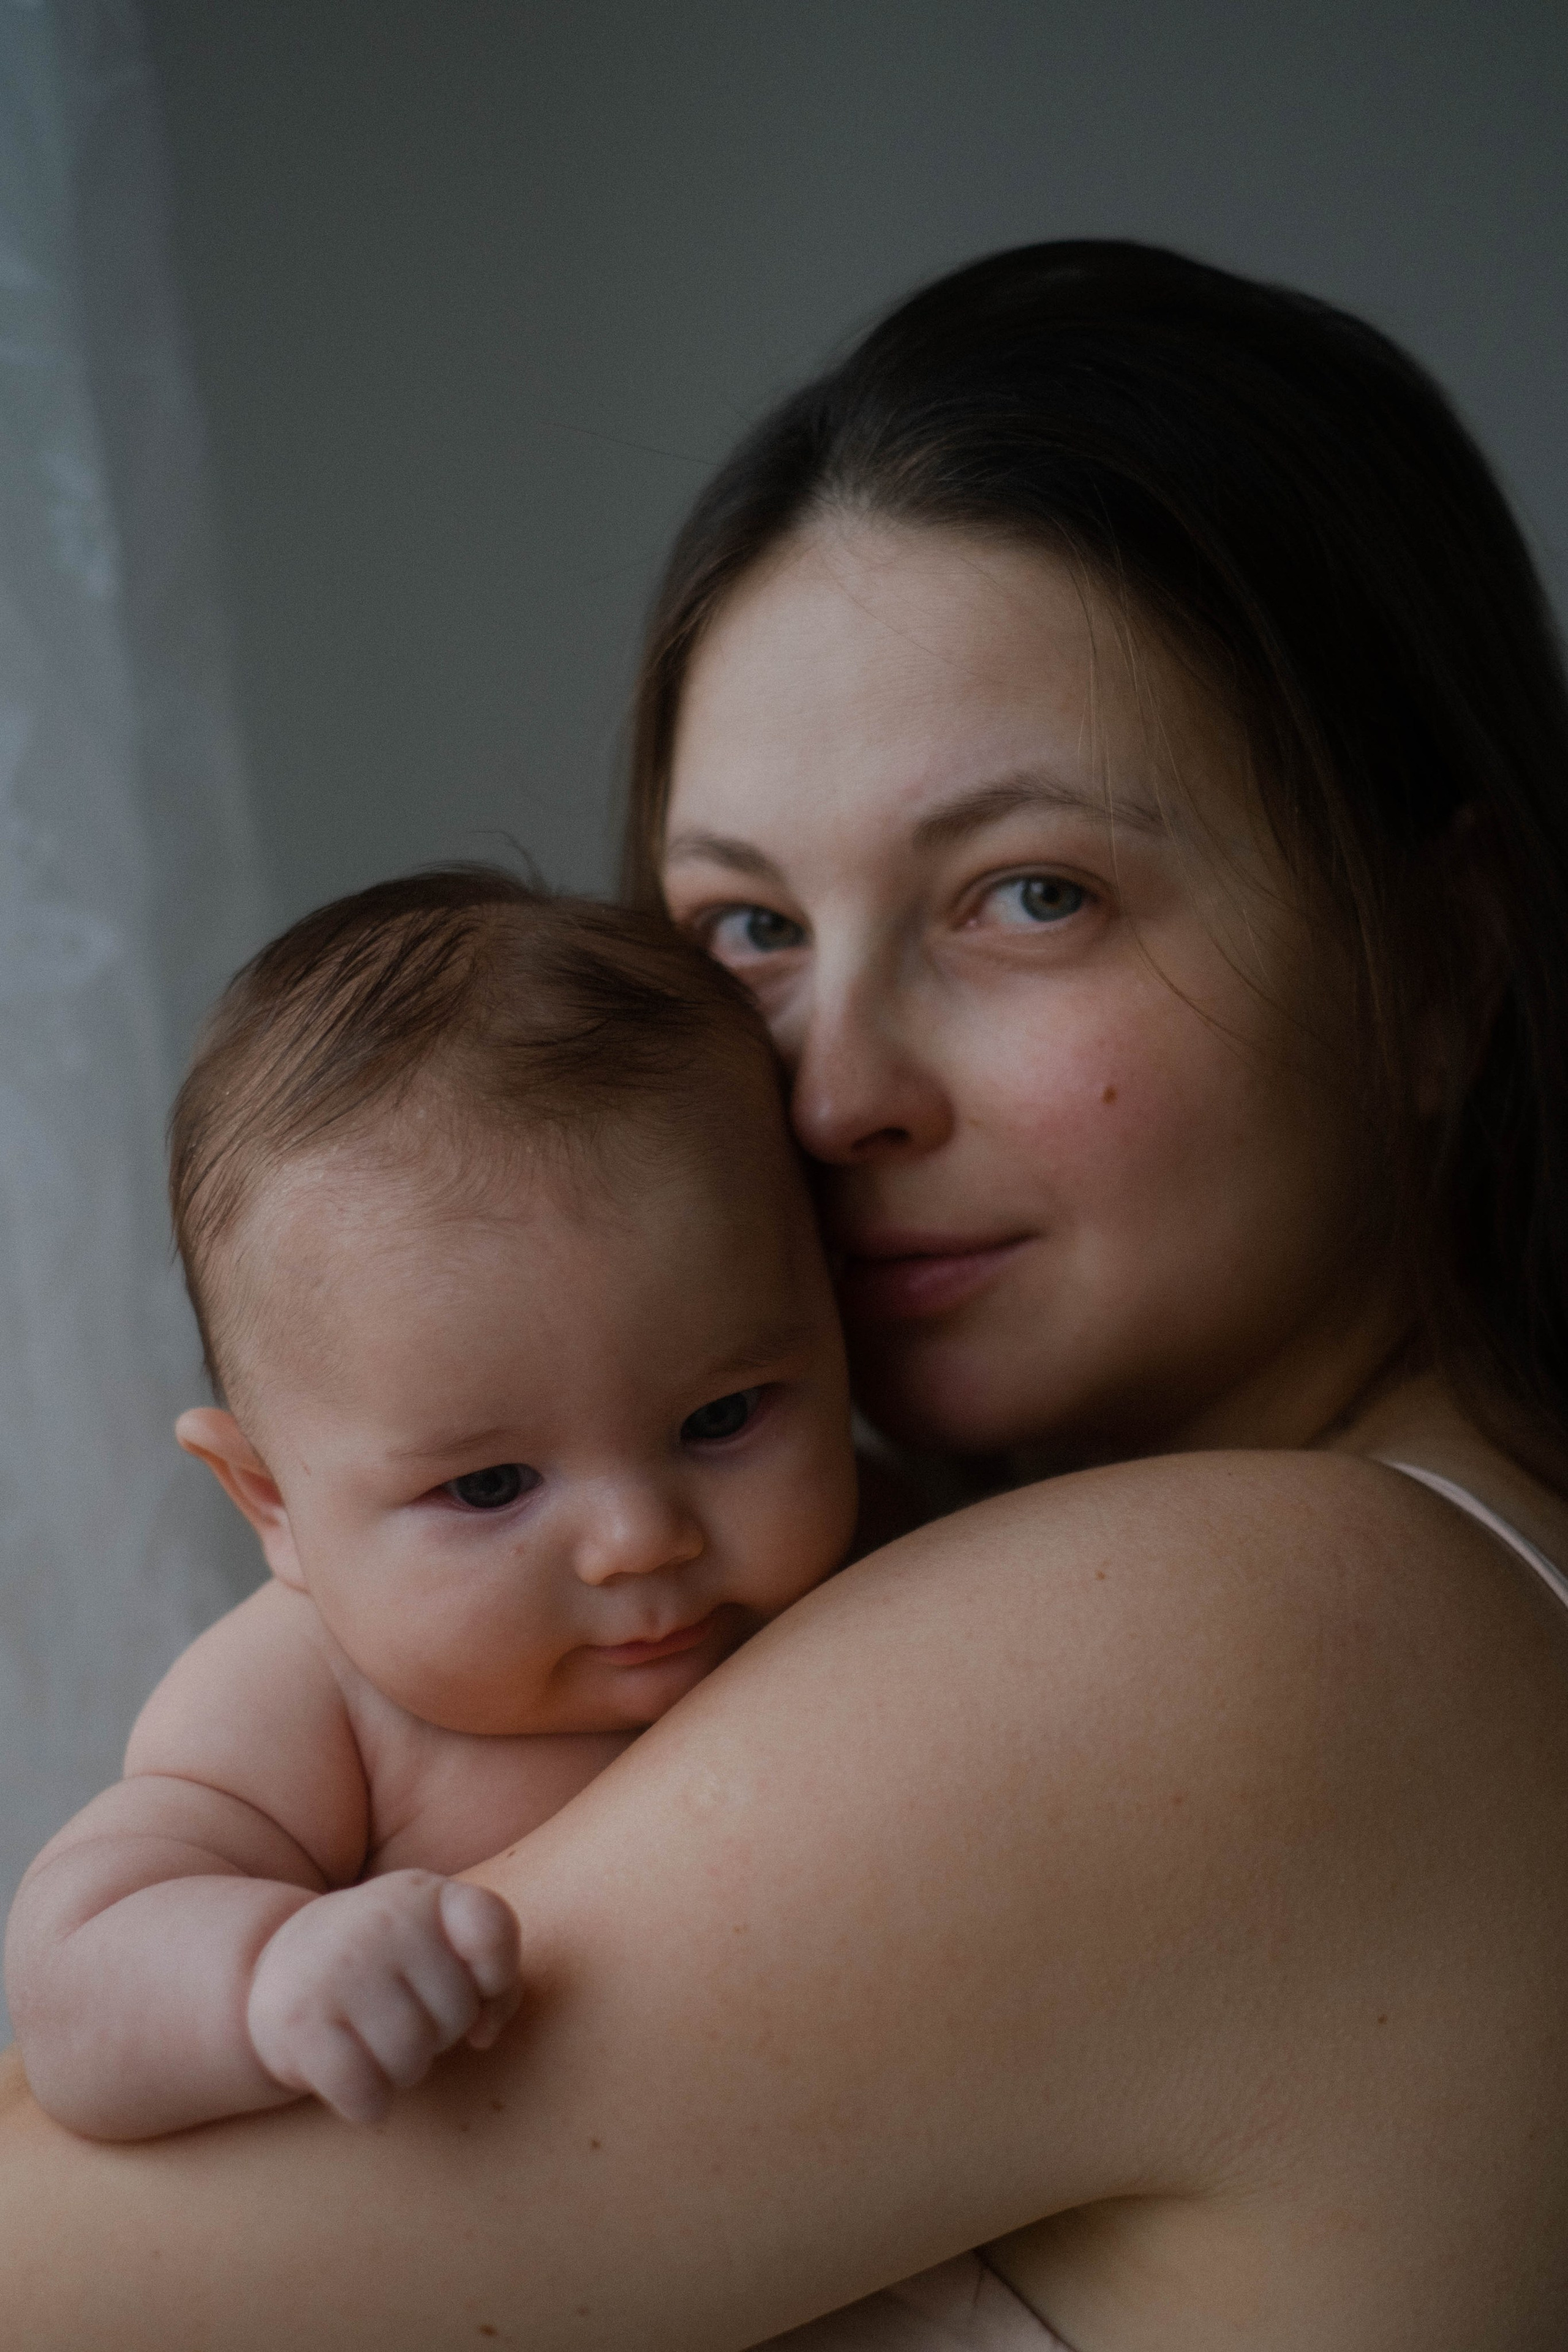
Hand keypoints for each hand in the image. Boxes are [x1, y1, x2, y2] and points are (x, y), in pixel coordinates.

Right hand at [246, 1872, 521, 2123]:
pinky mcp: (300, 2023)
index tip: (478, 1987)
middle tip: (402, 2011)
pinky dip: (366, 2102)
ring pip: (412, 2062)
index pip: (491, 1929)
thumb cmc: (386, 1963)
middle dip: (439, 2031)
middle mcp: (383, 1921)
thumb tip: (484, 2035)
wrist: (280, 1961)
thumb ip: (494, 1975)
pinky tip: (350, 2072)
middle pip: (457, 2016)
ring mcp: (338, 1969)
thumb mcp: (441, 1941)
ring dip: (402, 2070)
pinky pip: (364, 2095)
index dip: (498, 1976)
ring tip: (375, 2037)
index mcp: (425, 1895)